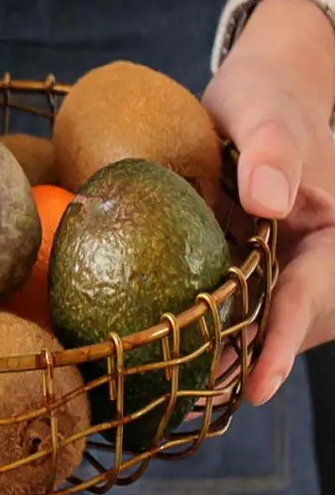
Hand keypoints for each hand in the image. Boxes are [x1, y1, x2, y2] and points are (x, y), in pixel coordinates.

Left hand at [202, 0, 334, 404]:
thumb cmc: (267, 95)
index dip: (280, 345)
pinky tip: (174, 345)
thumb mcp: (265, 109)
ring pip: (261, 321)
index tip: (255, 390)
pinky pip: (238, 301)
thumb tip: (267, 202)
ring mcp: (282, 261)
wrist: (263, 91)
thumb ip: (273, 149)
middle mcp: (313, 255)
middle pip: (287, 324)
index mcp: (332, 230)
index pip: (310, 295)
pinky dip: (213, 326)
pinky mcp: (251, 260)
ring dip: (229, 356)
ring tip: (180, 393)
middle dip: (247, 365)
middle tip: (195, 403)